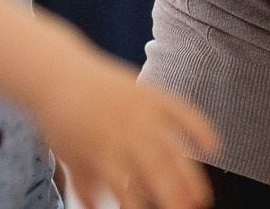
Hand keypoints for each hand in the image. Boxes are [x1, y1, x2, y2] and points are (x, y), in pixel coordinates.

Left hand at [38, 52, 216, 208]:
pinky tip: (213, 145)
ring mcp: (141, 110)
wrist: (57, 73)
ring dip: (190, 173)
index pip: (127, 188)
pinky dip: (199, 126)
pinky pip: (181, 109)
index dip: (139, 207)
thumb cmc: (62, 119)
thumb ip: (86, 188)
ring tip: (201, 197)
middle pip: (157, 168)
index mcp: (102, 151)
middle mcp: (125, 131)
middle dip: (175, 195)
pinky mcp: (150, 92)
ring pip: (173, 145)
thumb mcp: (71, 158)